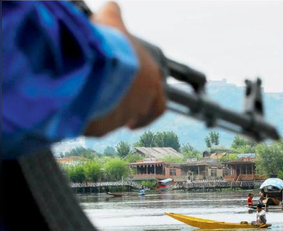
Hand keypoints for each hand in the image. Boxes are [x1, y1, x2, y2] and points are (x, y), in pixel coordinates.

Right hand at [84, 1, 164, 136]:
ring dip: (112, 114)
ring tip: (98, 106)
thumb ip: (114, 14)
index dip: (149, 100)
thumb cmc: (108, 45)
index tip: (141, 99)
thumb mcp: (112, 22)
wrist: (92, 66)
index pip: (159, 98)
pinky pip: (100, 126)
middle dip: (132, 111)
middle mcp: (143, 101)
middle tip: (120, 109)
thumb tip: (112, 7)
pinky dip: (94, 120)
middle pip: (141, 112)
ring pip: (120, 120)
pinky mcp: (104, 127)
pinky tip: (85, 110)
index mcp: (151, 79)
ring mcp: (124, 116)